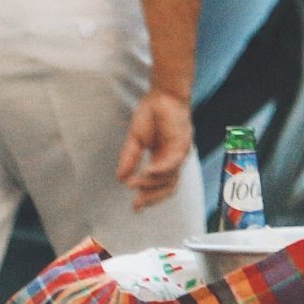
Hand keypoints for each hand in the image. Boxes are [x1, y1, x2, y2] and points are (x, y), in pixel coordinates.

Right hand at [117, 89, 193, 210]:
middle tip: (136, 205)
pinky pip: (172, 163)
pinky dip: (159, 170)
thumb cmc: (152, 114)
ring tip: (134, 183)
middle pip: (168, 187)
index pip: (160, 184)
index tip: (134, 208)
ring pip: (169, 177)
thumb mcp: (136, 140)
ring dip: (150, 183)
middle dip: (152, 198)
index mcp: (163, 159)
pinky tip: (146, 172)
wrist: (162, 95)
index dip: (148, 197)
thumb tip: (120, 179)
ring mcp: (180, 152)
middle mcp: (173, 159)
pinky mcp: (182, 143)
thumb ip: (129, 159)